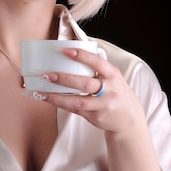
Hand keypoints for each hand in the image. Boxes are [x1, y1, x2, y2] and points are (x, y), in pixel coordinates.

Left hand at [31, 48, 145, 133]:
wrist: (129, 120)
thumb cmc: (117, 93)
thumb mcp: (113, 78)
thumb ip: (98, 68)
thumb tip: (75, 50)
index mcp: (113, 76)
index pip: (97, 63)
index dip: (81, 56)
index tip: (65, 51)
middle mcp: (109, 91)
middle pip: (85, 84)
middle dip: (64, 79)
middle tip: (47, 74)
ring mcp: (102, 106)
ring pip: (77, 101)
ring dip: (57, 97)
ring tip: (41, 92)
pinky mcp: (94, 117)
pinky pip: (75, 110)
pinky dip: (60, 104)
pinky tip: (48, 99)